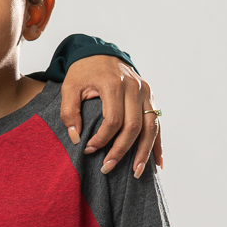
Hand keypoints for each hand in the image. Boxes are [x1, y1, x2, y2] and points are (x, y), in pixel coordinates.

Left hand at [59, 57, 162, 175]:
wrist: (100, 53)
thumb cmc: (83, 72)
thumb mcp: (69, 87)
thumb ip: (69, 112)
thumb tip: (76, 138)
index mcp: (114, 83)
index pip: (113, 120)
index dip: (101, 139)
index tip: (88, 150)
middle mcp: (134, 87)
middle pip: (133, 126)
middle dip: (121, 151)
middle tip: (107, 168)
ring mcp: (145, 92)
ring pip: (150, 126)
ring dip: (144, 152)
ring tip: (136, 173)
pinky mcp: (150, 97)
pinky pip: (157, 123)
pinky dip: (158, 143)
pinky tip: (158, 163)